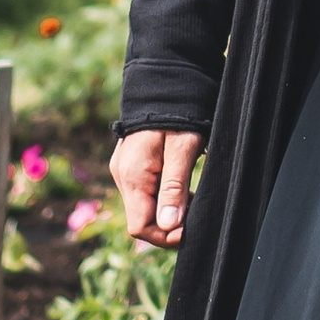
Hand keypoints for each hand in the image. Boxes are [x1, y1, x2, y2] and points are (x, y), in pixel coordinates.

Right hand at [113, 127, 205, 248]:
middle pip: (142, 218)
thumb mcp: (182, 150)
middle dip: (169, 224)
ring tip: (194, 199)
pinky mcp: (131, 165)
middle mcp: (122, 176)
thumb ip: (174, 188)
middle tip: (196, 214)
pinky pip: (145, 192)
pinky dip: (163, 197)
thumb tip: (169, 226)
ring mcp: (124, 170)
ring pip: (144, 206)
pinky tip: (183, 189)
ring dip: (168, 210)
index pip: (139, 227)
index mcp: (132, 176)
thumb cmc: (178, 115)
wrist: (164, 83)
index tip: (189, 228)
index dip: (164, 236)